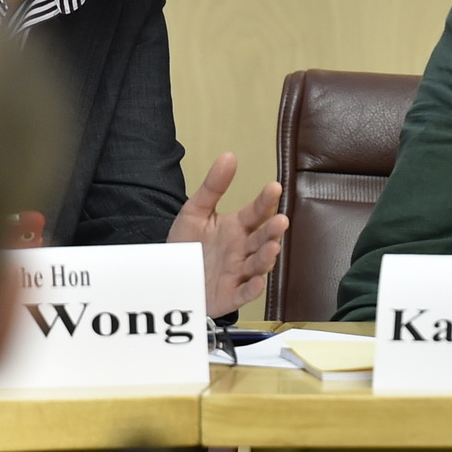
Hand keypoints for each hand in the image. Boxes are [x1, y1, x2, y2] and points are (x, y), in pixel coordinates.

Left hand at [168, 151, 287, 315]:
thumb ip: (213, 187)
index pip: (256, 212)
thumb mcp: (196, 211)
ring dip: (266, 257)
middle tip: (280, 221)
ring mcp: (238, 273)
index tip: (274, 187)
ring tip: (272, 247)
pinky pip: (243, 293)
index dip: (265, 201)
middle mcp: (242, 250)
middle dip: (272, 231)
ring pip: (257, 265)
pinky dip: (252, 289)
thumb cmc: (189, 245)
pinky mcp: (230, 295)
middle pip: (262, 239)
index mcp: (237, 228)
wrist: (171, 276)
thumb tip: (229, 156)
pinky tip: (258, 281)